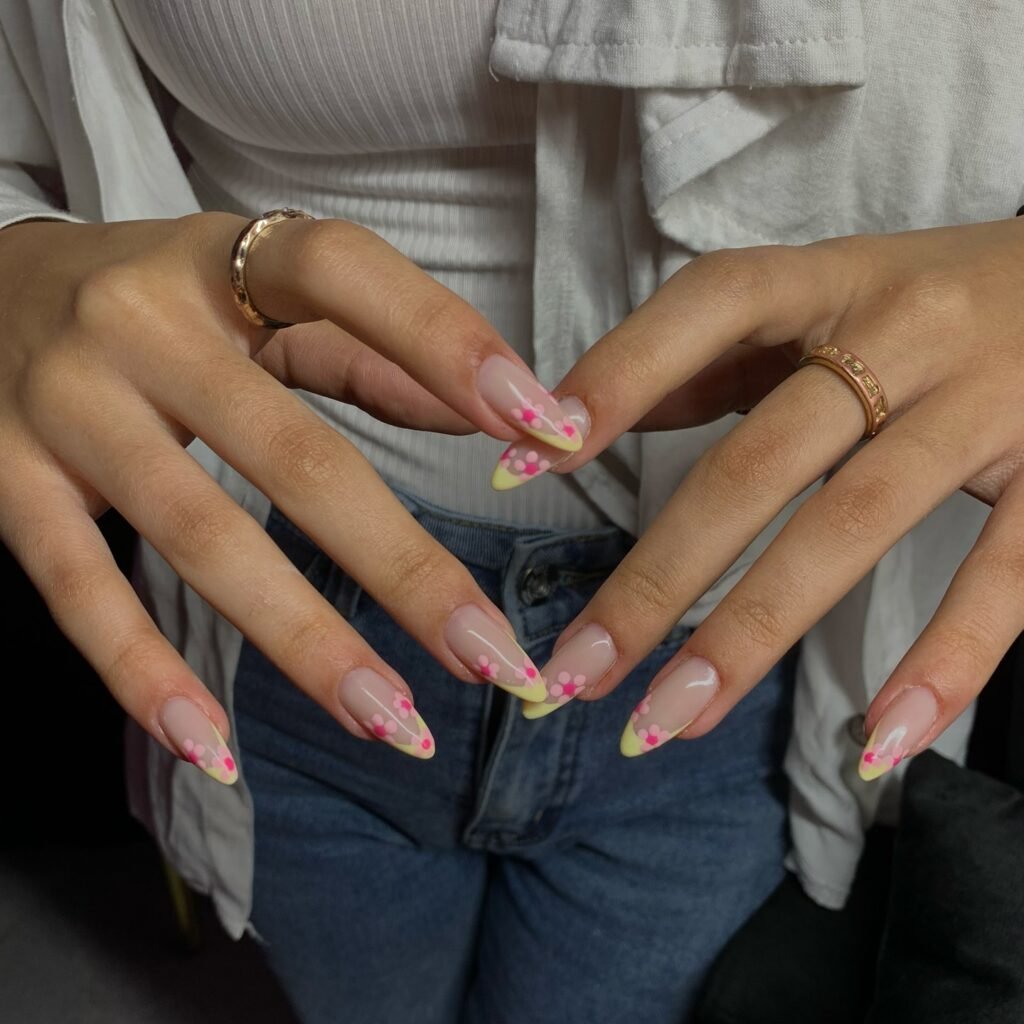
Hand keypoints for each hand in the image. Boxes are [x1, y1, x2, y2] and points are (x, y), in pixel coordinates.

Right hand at [0, 214, 581, 775]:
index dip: (448, 345)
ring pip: (199, 538)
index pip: (348, 279)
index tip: (546, 428)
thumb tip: (490, 419)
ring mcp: (65, 406)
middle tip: (497, 658)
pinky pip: (78, 592)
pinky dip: (144, 679)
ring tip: (395, 723)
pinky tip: (215, 754)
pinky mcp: (5, 482)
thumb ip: (371, 346)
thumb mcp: (258, 295)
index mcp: (223, 261)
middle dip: (406, 568)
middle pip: (295, 455)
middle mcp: (139, 323)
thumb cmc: (158, 303)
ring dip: (306, 644)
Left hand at [509, 218, 1023, 775]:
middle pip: (756, 461)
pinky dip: (942, 663)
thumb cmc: (934, 297)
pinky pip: (1005, 576)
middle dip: (656, 577)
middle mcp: (903, 331)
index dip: (613, 381)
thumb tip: (587, 415)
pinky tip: (876, 746)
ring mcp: (986, 402)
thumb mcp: (824, 295)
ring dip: (749, 634)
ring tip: (667, 721)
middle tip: (574, 673)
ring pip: (848, 523)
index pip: (705, 311)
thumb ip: (712, 354)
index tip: (521, 467)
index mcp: (829, 279)